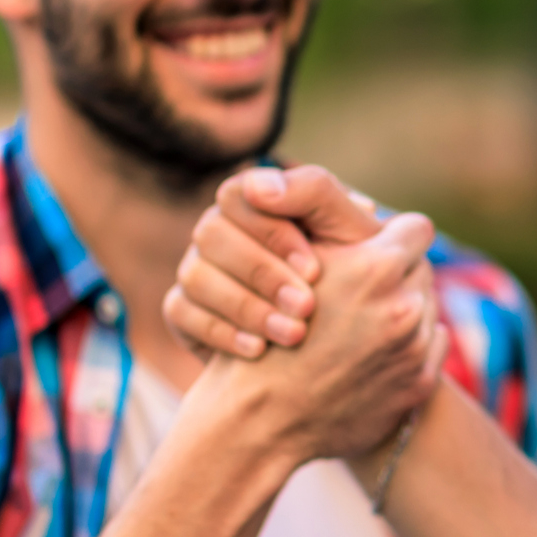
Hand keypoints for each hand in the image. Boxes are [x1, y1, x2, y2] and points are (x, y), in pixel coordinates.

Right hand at [164, 165, 382, 358]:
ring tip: (292, 334)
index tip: (314, 270)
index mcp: (253, 203)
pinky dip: (221, 331)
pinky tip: (259, 350)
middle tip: (306, 307)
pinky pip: (181, 311)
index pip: (238, 195)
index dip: (273, 231)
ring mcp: (196, 267)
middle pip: (212, 233)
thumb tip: (260, 186)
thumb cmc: (355, 270)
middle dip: (262, 273)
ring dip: (246, 306)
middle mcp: (218, 230)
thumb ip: (316, 193)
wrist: (343, 335)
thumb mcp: (350, 231)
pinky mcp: (183, 309)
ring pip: (196, 274)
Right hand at [189, 208, 445, 462]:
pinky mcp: (418, 382)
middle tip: (368, 285)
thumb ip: (329, 229)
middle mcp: (402, 306)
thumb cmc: (265, 328)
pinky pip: (431, 344)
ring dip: (404, 308)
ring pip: (427, 305)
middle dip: (399, 272)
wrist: (262, 416)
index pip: (415, 228)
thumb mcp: (289, 264)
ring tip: (365, 321)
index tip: (378, 245)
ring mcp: (413, 347)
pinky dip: (410, 344)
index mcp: (374, 267)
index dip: (394, 234)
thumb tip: (373, 210)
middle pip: (423, 268)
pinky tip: (375, 351)